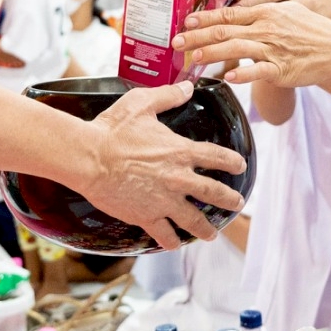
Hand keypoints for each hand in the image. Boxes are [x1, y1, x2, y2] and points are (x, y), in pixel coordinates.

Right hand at [81, 81, 248, 249]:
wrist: (89, 157)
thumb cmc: (113, 128)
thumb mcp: (142, 103)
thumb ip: (168, 95)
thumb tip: (187, 86)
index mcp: (180, 151)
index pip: (217, 157)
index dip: (232, 162)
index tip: (240, 166)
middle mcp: (178, 178)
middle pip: (213, 193)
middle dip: (230, 200)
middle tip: (238, 204)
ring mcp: (163, 200)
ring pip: (193, 220)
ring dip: (206, 229)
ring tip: (212, 235)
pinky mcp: (146, 216)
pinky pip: (164, 234)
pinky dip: (171, 241)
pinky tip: (174, 244)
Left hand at [172, 0, 330, 87]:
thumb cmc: (311, 30)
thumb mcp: (285, 13)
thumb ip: (259, 15)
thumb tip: (235, 16)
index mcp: (265, 13)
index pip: (228, 14)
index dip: (204, 18)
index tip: (185, 20)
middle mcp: (266, 28)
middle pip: (225, 31)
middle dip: (198, 36)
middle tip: (176, 41)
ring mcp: (274, 49)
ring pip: (238, 48)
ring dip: (213, 53)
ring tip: (194, 57)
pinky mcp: (283, 69)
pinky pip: (261, 71)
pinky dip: (245, 73)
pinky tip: (229, 77)